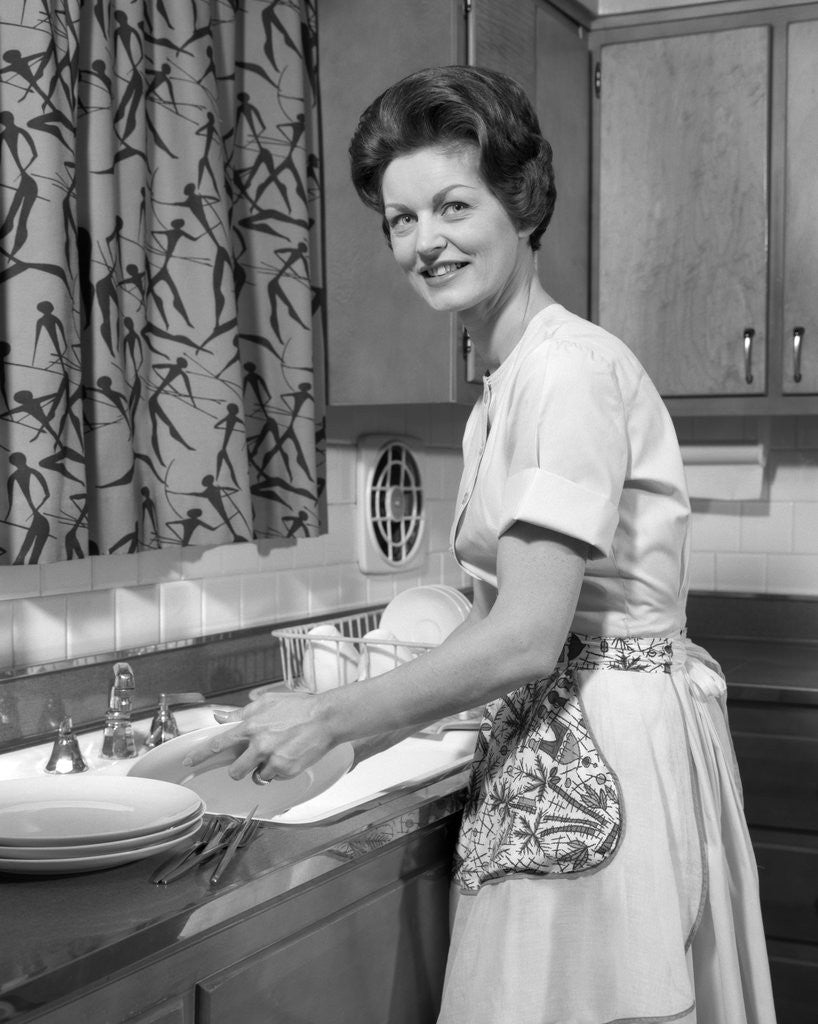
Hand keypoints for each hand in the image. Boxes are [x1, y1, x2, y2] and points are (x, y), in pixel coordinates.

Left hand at [182, 691, 333, 781]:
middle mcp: (259, 744)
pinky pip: (275, 778)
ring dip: (262, 769)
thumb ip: (241, 712)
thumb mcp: (268, 702)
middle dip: (239, 769)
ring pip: (256, 776)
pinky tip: (290, 756)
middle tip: (250, 762)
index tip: (189, 762)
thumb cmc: (300, 707)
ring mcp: (272, 759)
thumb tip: (219, 716)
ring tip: (278, 755)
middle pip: (235, 770)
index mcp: (251, 726)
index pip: (218, 743)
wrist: (326, 717)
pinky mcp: (286, 770)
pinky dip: (280, 771)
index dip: (201, 754)